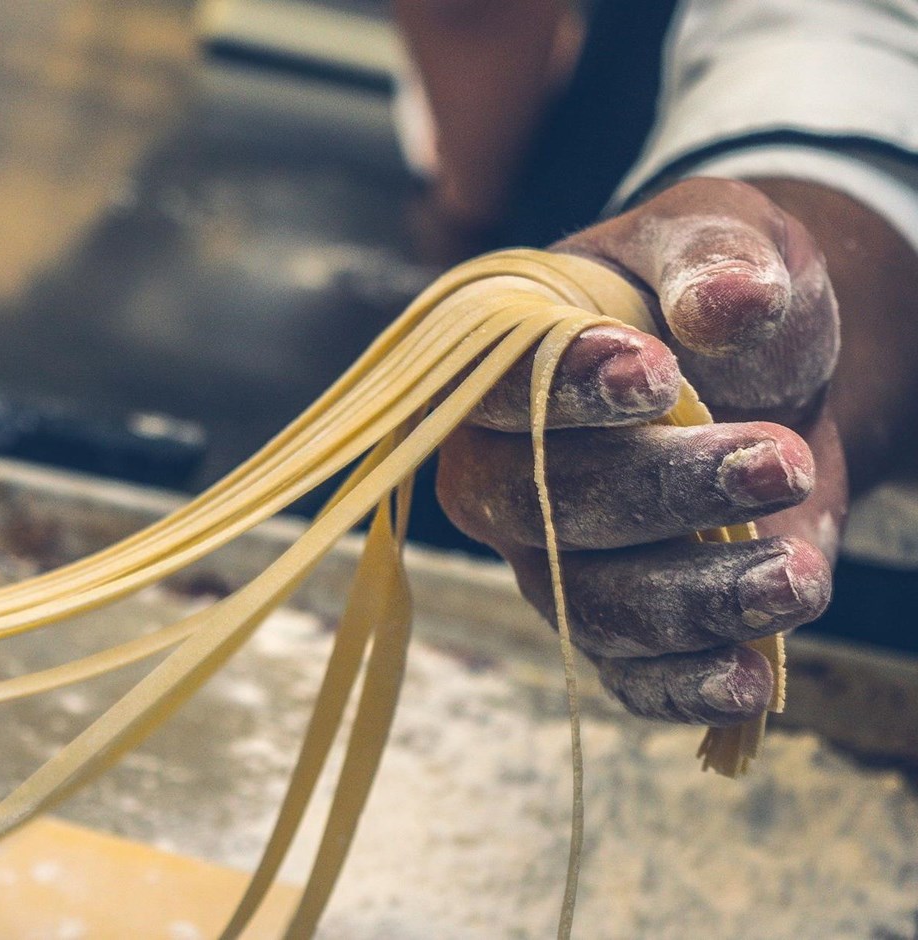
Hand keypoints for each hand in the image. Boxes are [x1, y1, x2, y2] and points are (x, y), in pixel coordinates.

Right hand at [436, 178, 844, 724]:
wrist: (761, 370)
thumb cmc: (711, 290)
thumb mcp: (719, 233)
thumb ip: (714, 254)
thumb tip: (730, 302)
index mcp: (499, 363)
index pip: (497, 390)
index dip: (566, 393)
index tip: (658, 376)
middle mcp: (501, 469)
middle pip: (541, 507)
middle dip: (659, 494)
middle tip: (778, 460)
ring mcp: (547, 555)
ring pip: (590, 602)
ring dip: (694, 597)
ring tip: (796, 573)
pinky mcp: (609, 619)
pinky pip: (626, 673)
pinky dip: (682, 686)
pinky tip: (750, 677)